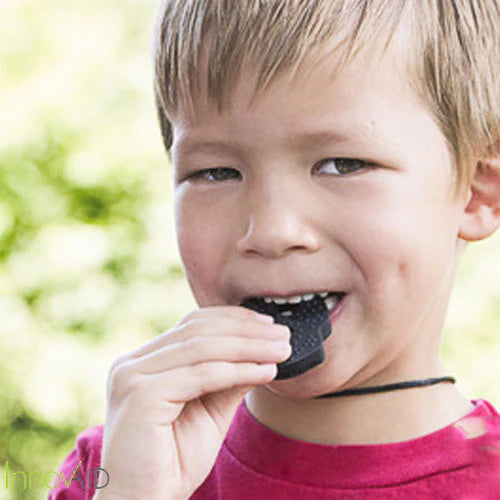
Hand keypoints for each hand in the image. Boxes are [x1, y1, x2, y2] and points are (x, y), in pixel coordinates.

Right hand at [97, 306, 290, 499]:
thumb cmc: (173, 462)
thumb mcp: (210, 410)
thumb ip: (229, 378)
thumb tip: (263, 351)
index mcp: (143, 362)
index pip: (192, 325)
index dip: (233, 319)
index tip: (268, 324)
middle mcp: (131, 363)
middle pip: (198, 331)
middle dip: (247, 330)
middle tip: (284, 335)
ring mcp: (131, 376)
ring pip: (202, 348)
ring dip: (249, 346)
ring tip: (282, 349)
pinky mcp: (140, 394)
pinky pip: (200, 374)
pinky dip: (238, 370)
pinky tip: (266, 370)